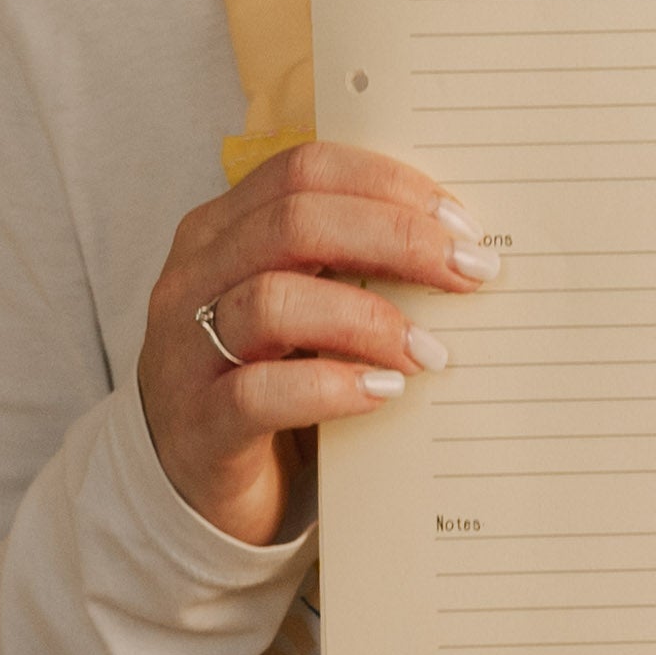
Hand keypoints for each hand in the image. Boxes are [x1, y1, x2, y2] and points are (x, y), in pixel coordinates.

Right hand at [139, 142, 491, 546]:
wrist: (198, 484)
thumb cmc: (269, 379)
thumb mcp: (302, 306)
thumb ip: (350, 266)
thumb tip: (460, 244)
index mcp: (221, 229)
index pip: (304, 170)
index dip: (388, 185)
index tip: (460, 223)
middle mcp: (195, 277)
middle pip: (296, 220)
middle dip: (397, 239)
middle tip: (469, 272)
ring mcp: (187, 351)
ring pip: (274, 301)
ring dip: (370, 320)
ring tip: (432, 352)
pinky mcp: (199, 425)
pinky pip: (261, 393)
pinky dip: (333, 387)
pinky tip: (384, 393)